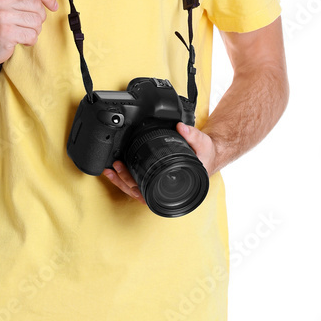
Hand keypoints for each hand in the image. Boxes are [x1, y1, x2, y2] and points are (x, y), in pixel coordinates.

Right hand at [0, 0, 60, 64]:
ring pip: (36, 21)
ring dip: (34, 29)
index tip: (53, 5)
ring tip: (22, 30)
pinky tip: (20, 39)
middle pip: (37, 5)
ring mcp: (1, 15)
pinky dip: (30, 40)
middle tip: (28, 22)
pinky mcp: (5, 32)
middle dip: (39, 17)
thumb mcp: (13, 0)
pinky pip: (31, 35)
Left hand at [101, 122, 219, 202]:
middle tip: (116, 167)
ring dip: (122, 181)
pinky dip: (127, 178)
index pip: (152, 193)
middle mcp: (166, 188)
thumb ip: (192, 135)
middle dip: (124, 181)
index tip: (126, 176)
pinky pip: (139, 183)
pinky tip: (118, 170)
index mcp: (177, 186)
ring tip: (111, 170)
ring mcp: (160, 184)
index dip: (137, 187)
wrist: (209, 154)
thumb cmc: (206, 155)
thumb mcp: (203, 143)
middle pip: (140, 193)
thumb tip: (180, 127)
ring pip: (137, 190)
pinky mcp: (156, 177)